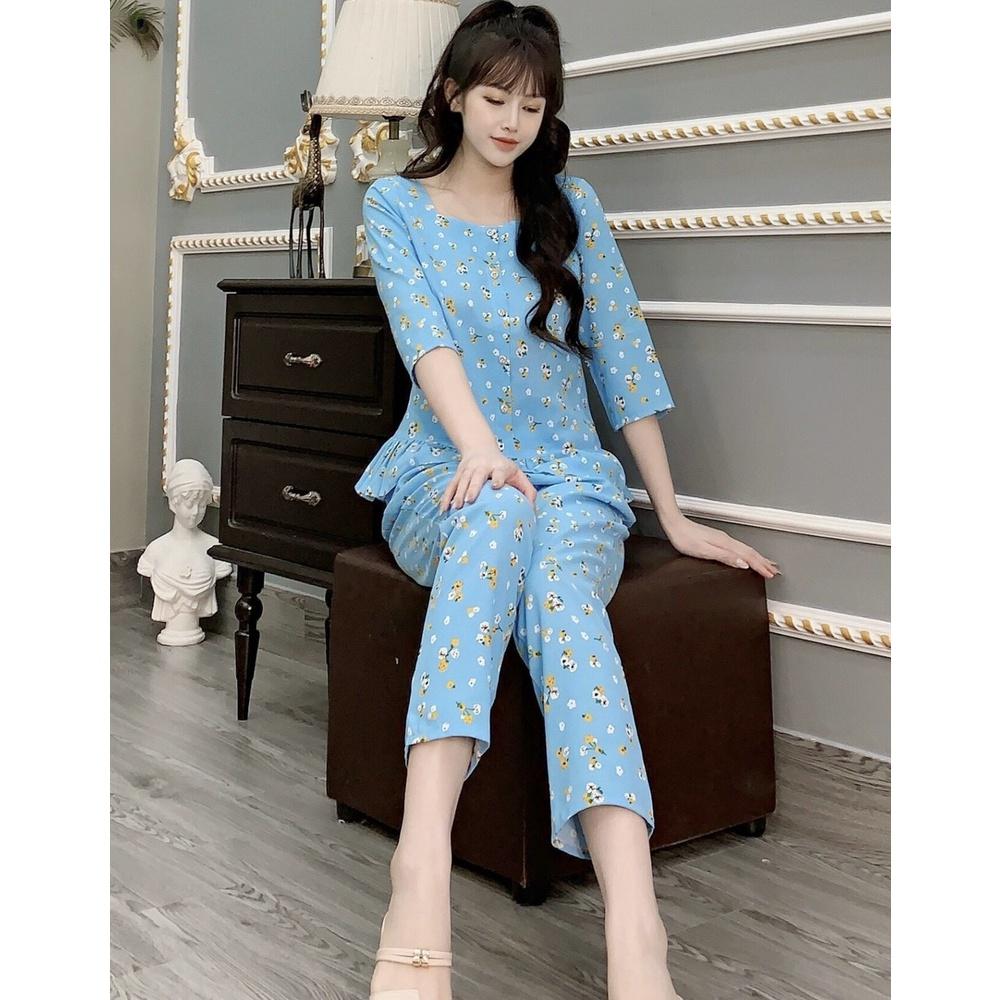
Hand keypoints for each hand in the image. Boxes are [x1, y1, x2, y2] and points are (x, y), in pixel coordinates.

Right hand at [438, 448, 537, 512]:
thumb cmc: (503, 467)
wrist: (480, 449)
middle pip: (477, 476)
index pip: (499, 471)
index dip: (498, 478)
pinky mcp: (458, 474)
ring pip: (462, 481)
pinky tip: (443, 509)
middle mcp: (482, 466)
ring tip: (456, 507)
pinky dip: (446, 497)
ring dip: (458, 494)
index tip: (496, 486)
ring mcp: (468, 469)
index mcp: (499, 466)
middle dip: (473, 487)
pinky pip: (451, 486)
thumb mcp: (517, 473)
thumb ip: (527, 490)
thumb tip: (531, 508)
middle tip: (469, 500)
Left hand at [659, 511, 781, 579]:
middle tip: (776, 571)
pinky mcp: (718, 539)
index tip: (771, 575)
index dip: (760, 566)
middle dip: (764, 562)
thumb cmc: (685, 539)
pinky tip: (746, 556)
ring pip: (745, 549)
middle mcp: (727, 540)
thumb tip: (743, 564)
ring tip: (767, 564)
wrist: (674, 524)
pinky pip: (738, 548)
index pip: (748, 557)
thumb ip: (724, 557)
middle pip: (750, 552)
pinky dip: (747, 553)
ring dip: (758, 558)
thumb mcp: (703, 551)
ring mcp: (723, 539)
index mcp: (725, 544)